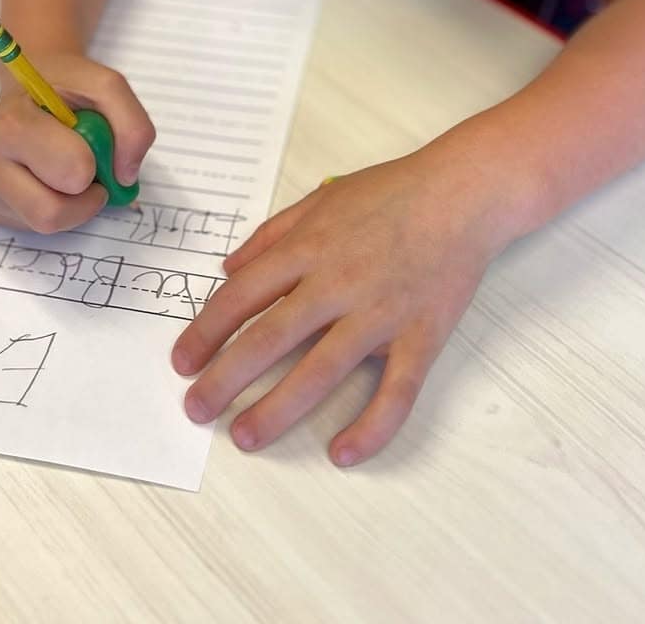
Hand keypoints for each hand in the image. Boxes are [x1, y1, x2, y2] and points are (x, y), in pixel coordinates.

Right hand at [0, 53, 154, 232]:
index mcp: (12, 124)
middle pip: (49, 215)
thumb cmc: (65, 86)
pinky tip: (46, 177)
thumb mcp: (107, 86)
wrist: (29, 81)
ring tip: (67, 169)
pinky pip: (32, 226)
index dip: (93, 165)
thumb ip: (132, 125)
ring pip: (43, 226)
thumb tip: (126, 177)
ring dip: (72, 205)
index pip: (69, 174)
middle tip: (88, 169)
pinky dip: (54, 207)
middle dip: (83, 197)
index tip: (93, 144)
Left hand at [171, 137, 522, 465]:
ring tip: (244, 437)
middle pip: (269, 339)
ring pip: (320, 371)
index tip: (182, 363)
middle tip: (195, 409)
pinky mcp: (421, 336)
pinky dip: (370, 428)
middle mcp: (337, 283)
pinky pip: (395, 392)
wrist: (462, 193)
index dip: (206, 332)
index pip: (242, 297)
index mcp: (308, 248)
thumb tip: (228, 269)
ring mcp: (380, 313)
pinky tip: (342, 453)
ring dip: (277, 410)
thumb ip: (272, 234)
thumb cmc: (391, 191)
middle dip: (225, 379)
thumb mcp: (322, 197)